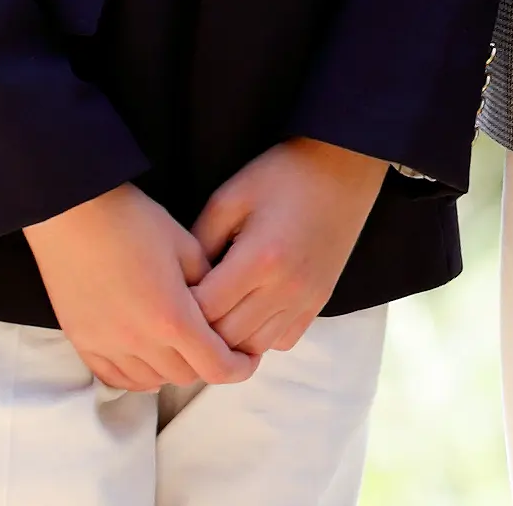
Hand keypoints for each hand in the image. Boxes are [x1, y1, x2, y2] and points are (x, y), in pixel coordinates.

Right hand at [24, 181, 254, 391]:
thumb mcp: (187, 246)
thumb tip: (217, 306)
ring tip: (184, 349)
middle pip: (185, 376)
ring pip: (151, 381)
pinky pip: (114, 377)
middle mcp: (139, 341)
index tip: (249, 358)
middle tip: (218, 345)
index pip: (215, 366)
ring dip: (174, 370)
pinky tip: (149, 360)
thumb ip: (208, 284)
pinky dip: (138, 375)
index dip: (239, 368)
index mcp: (173, 317)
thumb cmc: (135, 222)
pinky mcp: (81, 341)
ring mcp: (106, 345)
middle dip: (208, 364)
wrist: (73, 214)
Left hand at [191, 139, 389, 355]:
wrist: (345, 165)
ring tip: (215, 315)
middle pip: (227, 338)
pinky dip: (260, 336)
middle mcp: (286, 287)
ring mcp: (307, 298)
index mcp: (260, 259)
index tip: (167, 296)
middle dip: (199, 330)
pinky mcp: (321, 300)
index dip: (178, 309)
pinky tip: (249, 312)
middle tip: (183, 312)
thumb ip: (198, 244)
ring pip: (254, 347)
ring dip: (229, 339)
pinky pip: (282, 341)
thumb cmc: (281, 175)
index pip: (205, 312)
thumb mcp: (228, 199)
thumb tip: (178, 286)